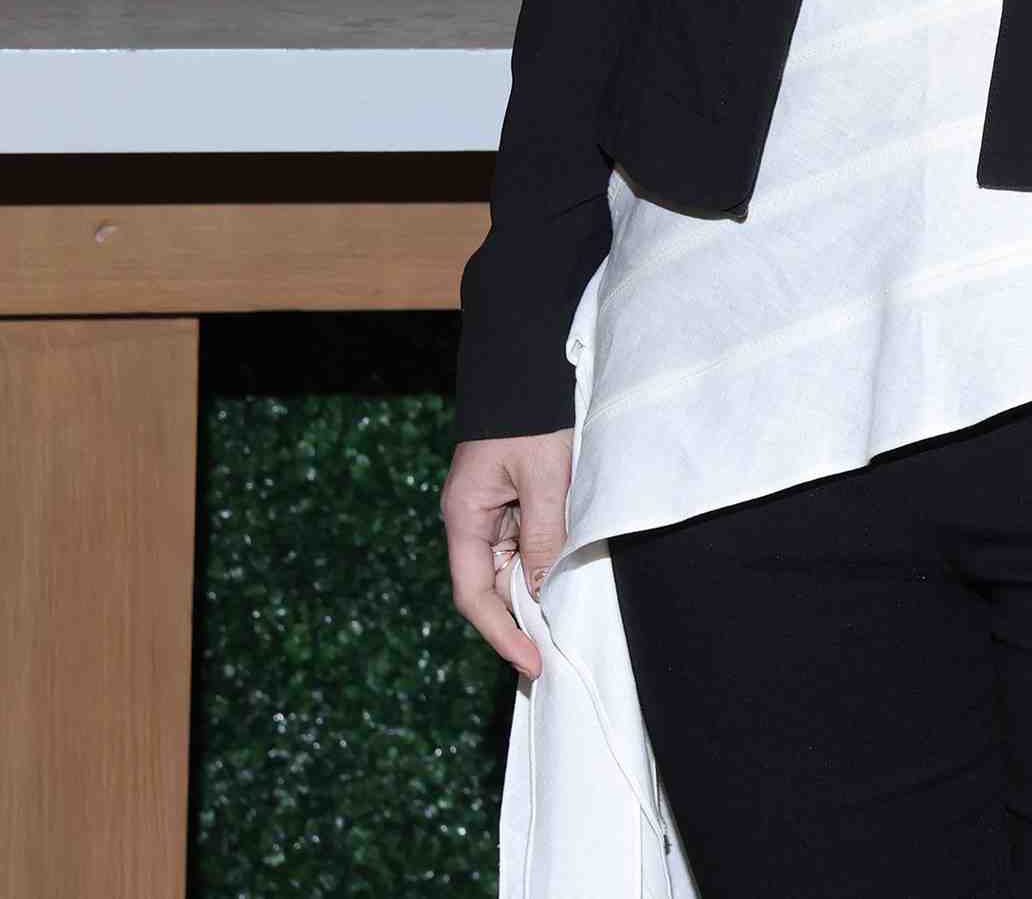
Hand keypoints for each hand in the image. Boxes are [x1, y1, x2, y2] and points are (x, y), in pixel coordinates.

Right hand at [443, 425, 576, 681]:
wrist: (527, 369)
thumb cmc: (531, 418)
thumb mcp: (544, 479)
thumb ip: (543, 537)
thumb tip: (541, 595)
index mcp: (465, 518)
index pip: (473, 594)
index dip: (501, 634)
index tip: (532, 663)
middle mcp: (471, 522)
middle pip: (491, 589)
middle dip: (520, 623)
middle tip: (555, 659)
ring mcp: (491, 514)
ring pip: (511, 571)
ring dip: (536, 597)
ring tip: (566, 630)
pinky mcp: (512, 505)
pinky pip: (525, 548)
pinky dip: (544, 570)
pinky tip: (567, 585)